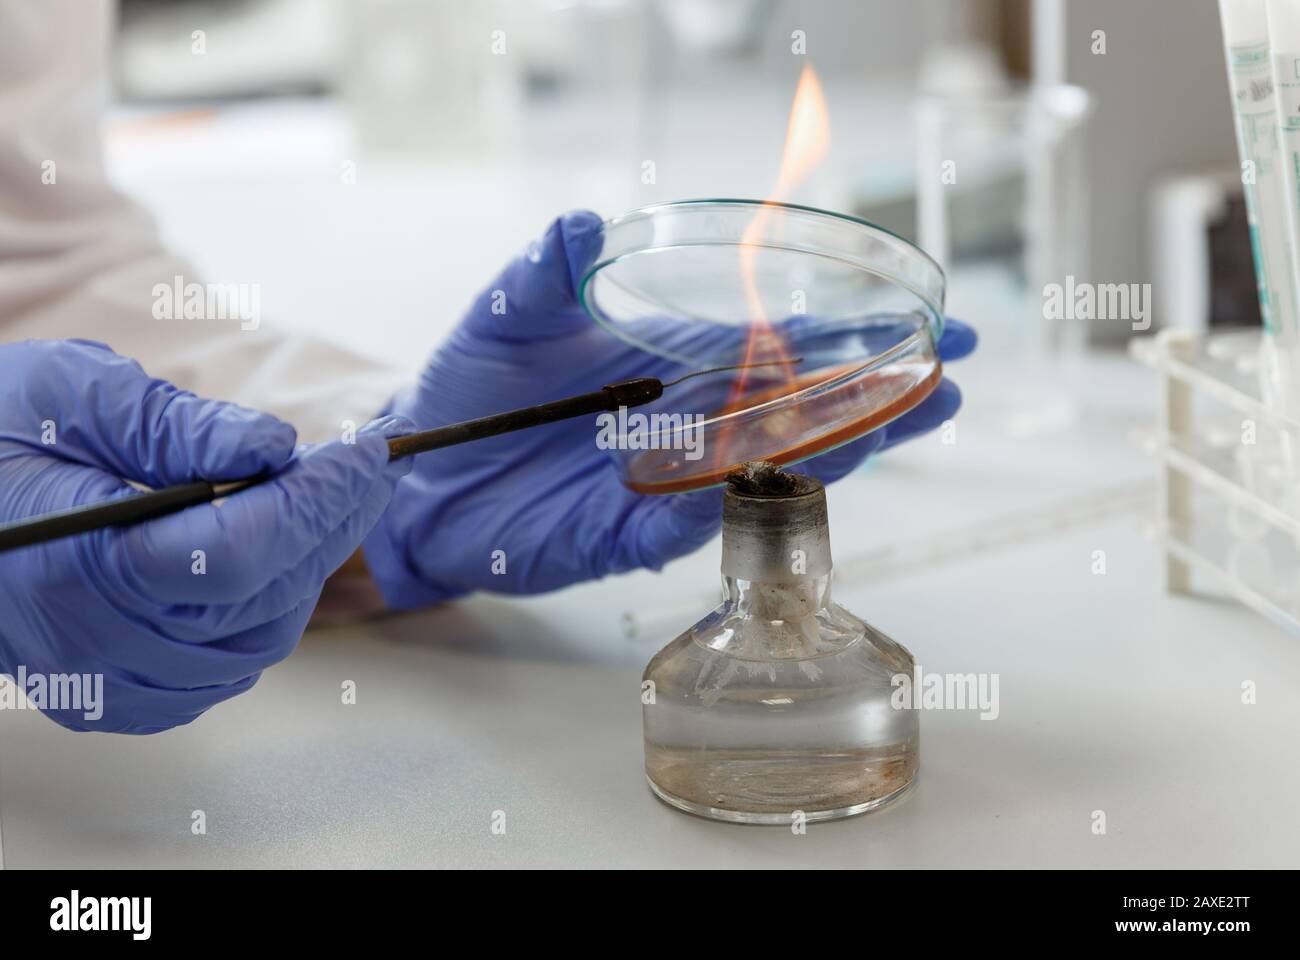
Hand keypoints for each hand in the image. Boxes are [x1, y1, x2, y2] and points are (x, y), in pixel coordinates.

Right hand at [0, 340, 411, 732]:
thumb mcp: (66, 397)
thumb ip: (169, 425)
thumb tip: (273, 445)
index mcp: (71, 566)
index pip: (233, 551)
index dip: (314, 499)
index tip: (369, 446)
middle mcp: (94, 643)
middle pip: (262, 597)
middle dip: (332, 520)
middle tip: (374, 460)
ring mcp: (111, 682)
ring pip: (259, 638)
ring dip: (311, 562)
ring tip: (337, 493)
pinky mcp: (125, 694)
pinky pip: (230, 662)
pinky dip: (273, 603)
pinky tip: (285, 549)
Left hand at [363, 211, 975, 605]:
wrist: (415, 470)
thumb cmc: (470, 383)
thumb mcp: (513, 309)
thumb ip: (552, 267)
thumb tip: (587, 219)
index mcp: (681, 365)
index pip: (785, 348)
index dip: (854, 337)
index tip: (927, 323)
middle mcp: (688, 425)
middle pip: (796, 412)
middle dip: (873, 398)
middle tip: (946, 382)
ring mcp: (663, 482)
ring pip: (757, 472)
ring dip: (823, 452)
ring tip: (888, 425)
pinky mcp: (621, 535)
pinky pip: (678, 526)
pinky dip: (713, 508)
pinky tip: (759, 484)